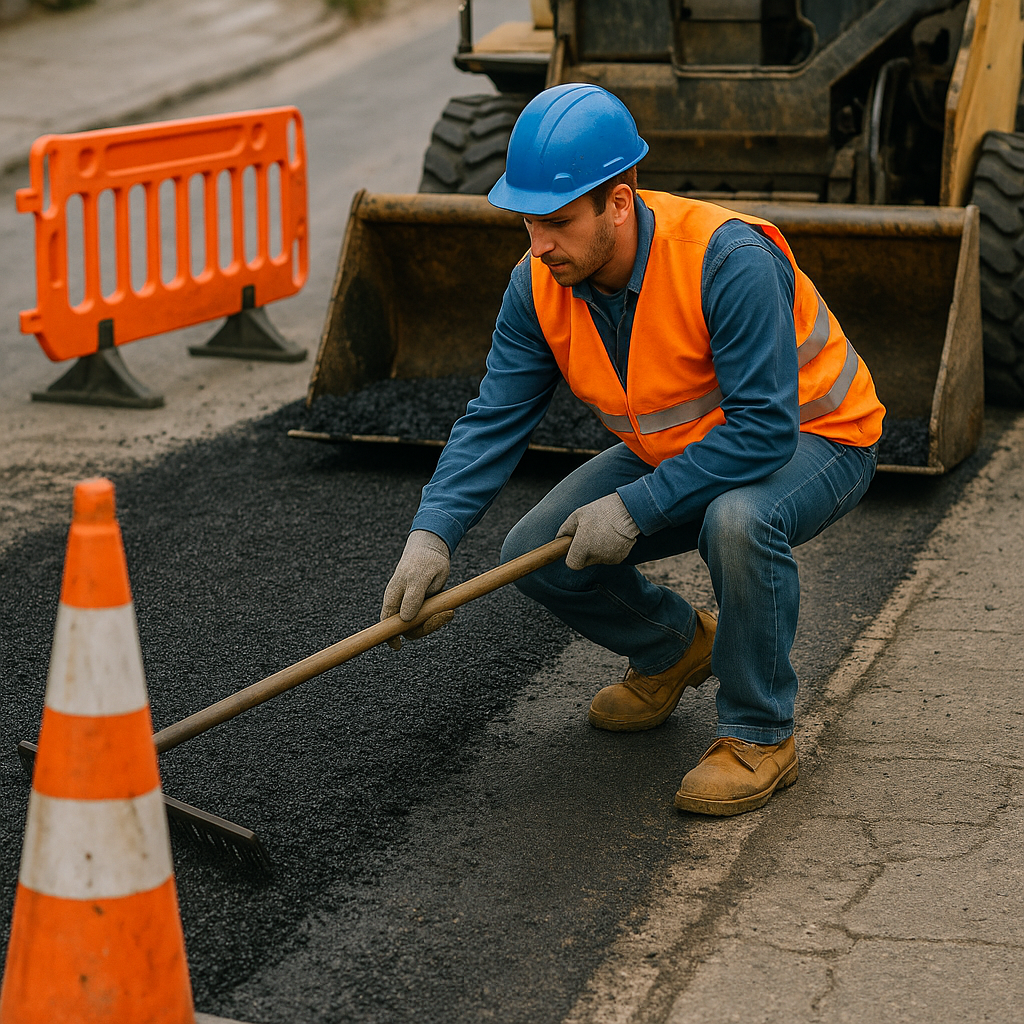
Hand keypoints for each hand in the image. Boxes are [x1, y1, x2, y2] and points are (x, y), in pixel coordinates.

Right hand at [380, 531, 452, 649]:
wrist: (433, 549)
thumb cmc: (423, 561)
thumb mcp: (419, 577)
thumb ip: (412, 598)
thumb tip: (404, 619)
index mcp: (393, 598)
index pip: (387, 622)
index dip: (390, 636)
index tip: (397, 646)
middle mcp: (401, 604)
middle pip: (408, 628)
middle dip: (426, 627)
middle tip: (446, 615)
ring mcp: (413, 605)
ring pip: (421, 624)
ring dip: (435, 621)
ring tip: (449, 611)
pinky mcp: (425, 605)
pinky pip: (430, 617)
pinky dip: (440, 616)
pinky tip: (449, 610)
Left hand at [556, 492, 639, 569]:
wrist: (629, 512)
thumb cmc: (601, 511)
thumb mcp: (578, 515)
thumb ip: (566, 529)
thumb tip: (559, 538)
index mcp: (582, 548)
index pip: (572, 564)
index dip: (572, 556)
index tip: (575, 547)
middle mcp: (595, 557)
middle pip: (585, 562)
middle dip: (585, 552)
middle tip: (590, 535)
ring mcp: (609, 559)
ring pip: (598, 559)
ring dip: (598, 550)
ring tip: (603, 531)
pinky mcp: (620, 558)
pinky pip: (610, 557)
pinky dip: (610, 549)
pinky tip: (613, 536)